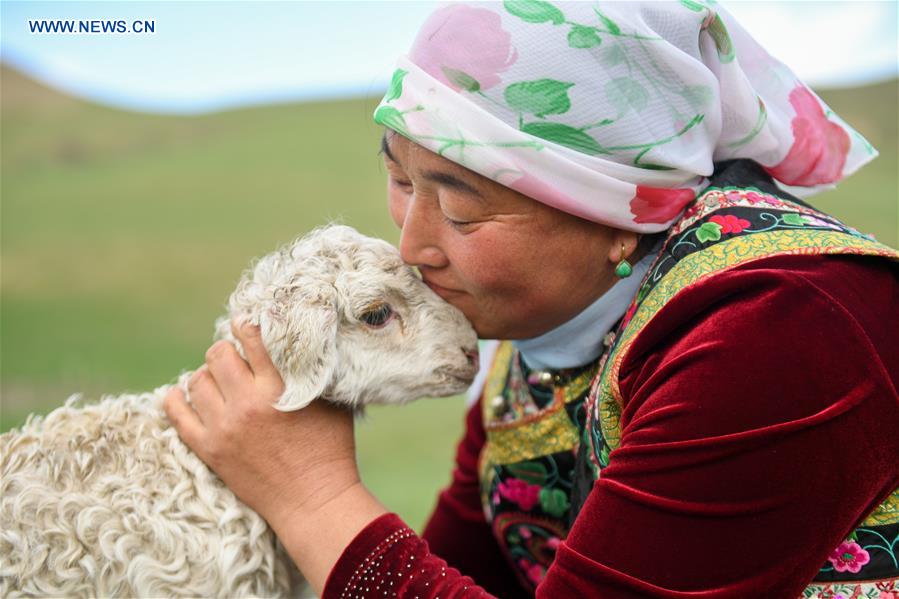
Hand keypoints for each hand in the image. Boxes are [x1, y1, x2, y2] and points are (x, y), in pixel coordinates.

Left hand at [164, 321, 387, 592]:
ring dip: (207, 374)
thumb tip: (309, 340)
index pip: (251, 338)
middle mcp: (247, 403)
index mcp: (279, 388)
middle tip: (235, 357)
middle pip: (218, 354)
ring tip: (219, 380)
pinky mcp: (209, 449)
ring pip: (197, 380)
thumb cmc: (330, 450)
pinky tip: (182, 394)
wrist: (313, 501)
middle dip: (226, 350)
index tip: (246, 325)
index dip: (246, 326)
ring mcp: (224, 427)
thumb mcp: (332, 402)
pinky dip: (175, 399)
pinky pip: (177, 414)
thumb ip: (316, 371)